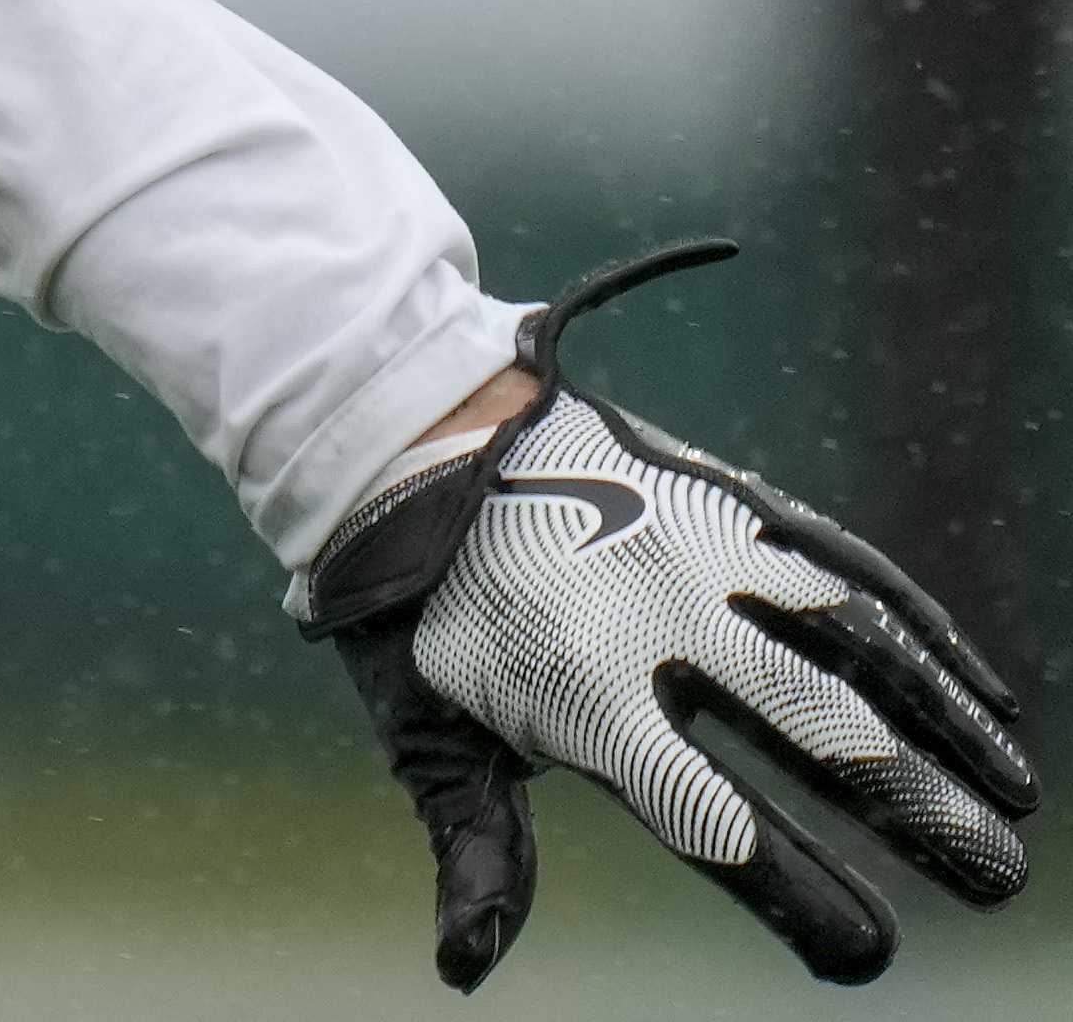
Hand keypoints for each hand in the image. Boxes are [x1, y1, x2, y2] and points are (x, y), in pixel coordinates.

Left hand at [302, 239, 1033, 987]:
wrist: (401, 443)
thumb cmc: (422, 619)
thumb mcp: (430, 735)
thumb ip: (478, 851)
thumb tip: (463, 971)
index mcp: (582, 698)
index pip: (711, 821)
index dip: (795, 894)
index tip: (869, 953)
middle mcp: (656, 621)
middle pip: (815, 733)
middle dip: (919, 811)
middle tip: (997, 878)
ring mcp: (701, 551)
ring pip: (857, 646)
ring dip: (948, 725)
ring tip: (1018, 798)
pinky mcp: (729, 500)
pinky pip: (850, 568)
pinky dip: (927, 633)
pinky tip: (985, 695)